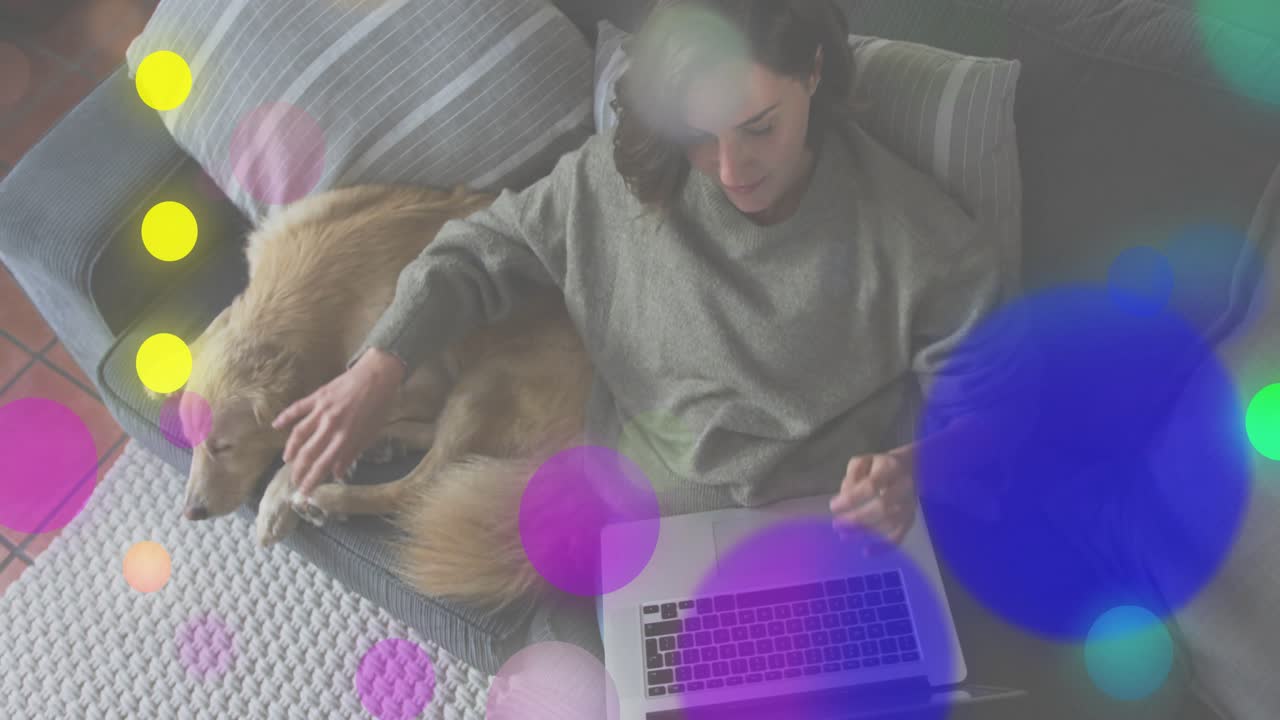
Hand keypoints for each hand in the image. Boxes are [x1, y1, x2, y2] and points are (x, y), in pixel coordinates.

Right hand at [271, 350, 402, 496]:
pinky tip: (276, 425)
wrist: (378, 375)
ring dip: (291, 449)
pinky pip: (297, 408)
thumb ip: (352, 453)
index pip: (323, 465)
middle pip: (308, 453)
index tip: (304, 492)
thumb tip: (336, 473)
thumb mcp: (370, 434)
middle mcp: (330, 427)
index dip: (311, 480)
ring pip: (299, 433)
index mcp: (345, 438)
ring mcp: (321, 411)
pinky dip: (285, 417)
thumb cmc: (378, 406)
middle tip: (293, 481)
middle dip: (298, 470)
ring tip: (287, 461)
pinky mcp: (317, 397)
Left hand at [829, 452, 916, 547]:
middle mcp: (904, 487)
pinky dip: (883, 547)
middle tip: (837, 525)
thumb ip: (853, 475)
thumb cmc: (880, 465)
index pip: (871, 486)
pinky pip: (899, 536)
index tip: (833, 506)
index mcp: (890, 468)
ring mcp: (909, 505)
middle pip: (882, 507)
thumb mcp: (864, 461)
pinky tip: (866, 552)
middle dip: (857, 518)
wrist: (911, 468)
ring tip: (844, 536)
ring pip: (890, 523)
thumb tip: (844, 497)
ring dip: (865, 532)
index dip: (851, 499)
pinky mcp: (911, 519)